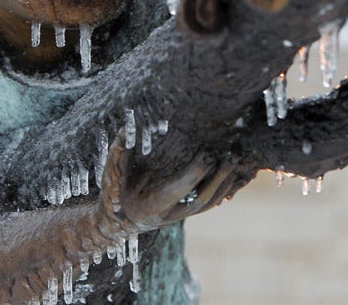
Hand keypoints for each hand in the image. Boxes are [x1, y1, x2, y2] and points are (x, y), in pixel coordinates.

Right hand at [98, 131, 237, 231]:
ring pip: (208, 203)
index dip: (194, 174)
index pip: (177, 190)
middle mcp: (169, 215)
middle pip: (200, 200)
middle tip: (230, 157)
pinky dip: (223, 190)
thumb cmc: (115, 193)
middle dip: (217, 179)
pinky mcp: (186, 211)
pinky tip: (233, 173)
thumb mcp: (112, 175)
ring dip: (224, 183)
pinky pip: (209, 203)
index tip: (208, 154)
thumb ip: (119, 153)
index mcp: (151, 206)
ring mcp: (180, 215)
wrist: (120, 220)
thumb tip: (127, 128)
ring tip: (235, 161)